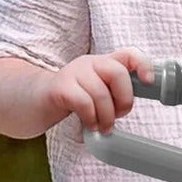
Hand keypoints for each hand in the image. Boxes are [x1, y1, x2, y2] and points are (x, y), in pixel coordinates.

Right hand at [37, 49, 151, 133]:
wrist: (33, 101)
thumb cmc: (71, 100)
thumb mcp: (96, 93)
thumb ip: (113, 94)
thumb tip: (129, 107)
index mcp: (102, 63)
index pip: (128, 54)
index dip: (143, 65)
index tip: (148, 82)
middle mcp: (89, 63)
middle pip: (118, 73)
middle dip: (124, 100)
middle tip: (118, 116)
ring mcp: (73, 72)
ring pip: (101, 93)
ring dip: (106, 116)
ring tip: (103, 127)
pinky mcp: (59, 87)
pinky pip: (84, 103)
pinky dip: (91, 119)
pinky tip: (90, 125)